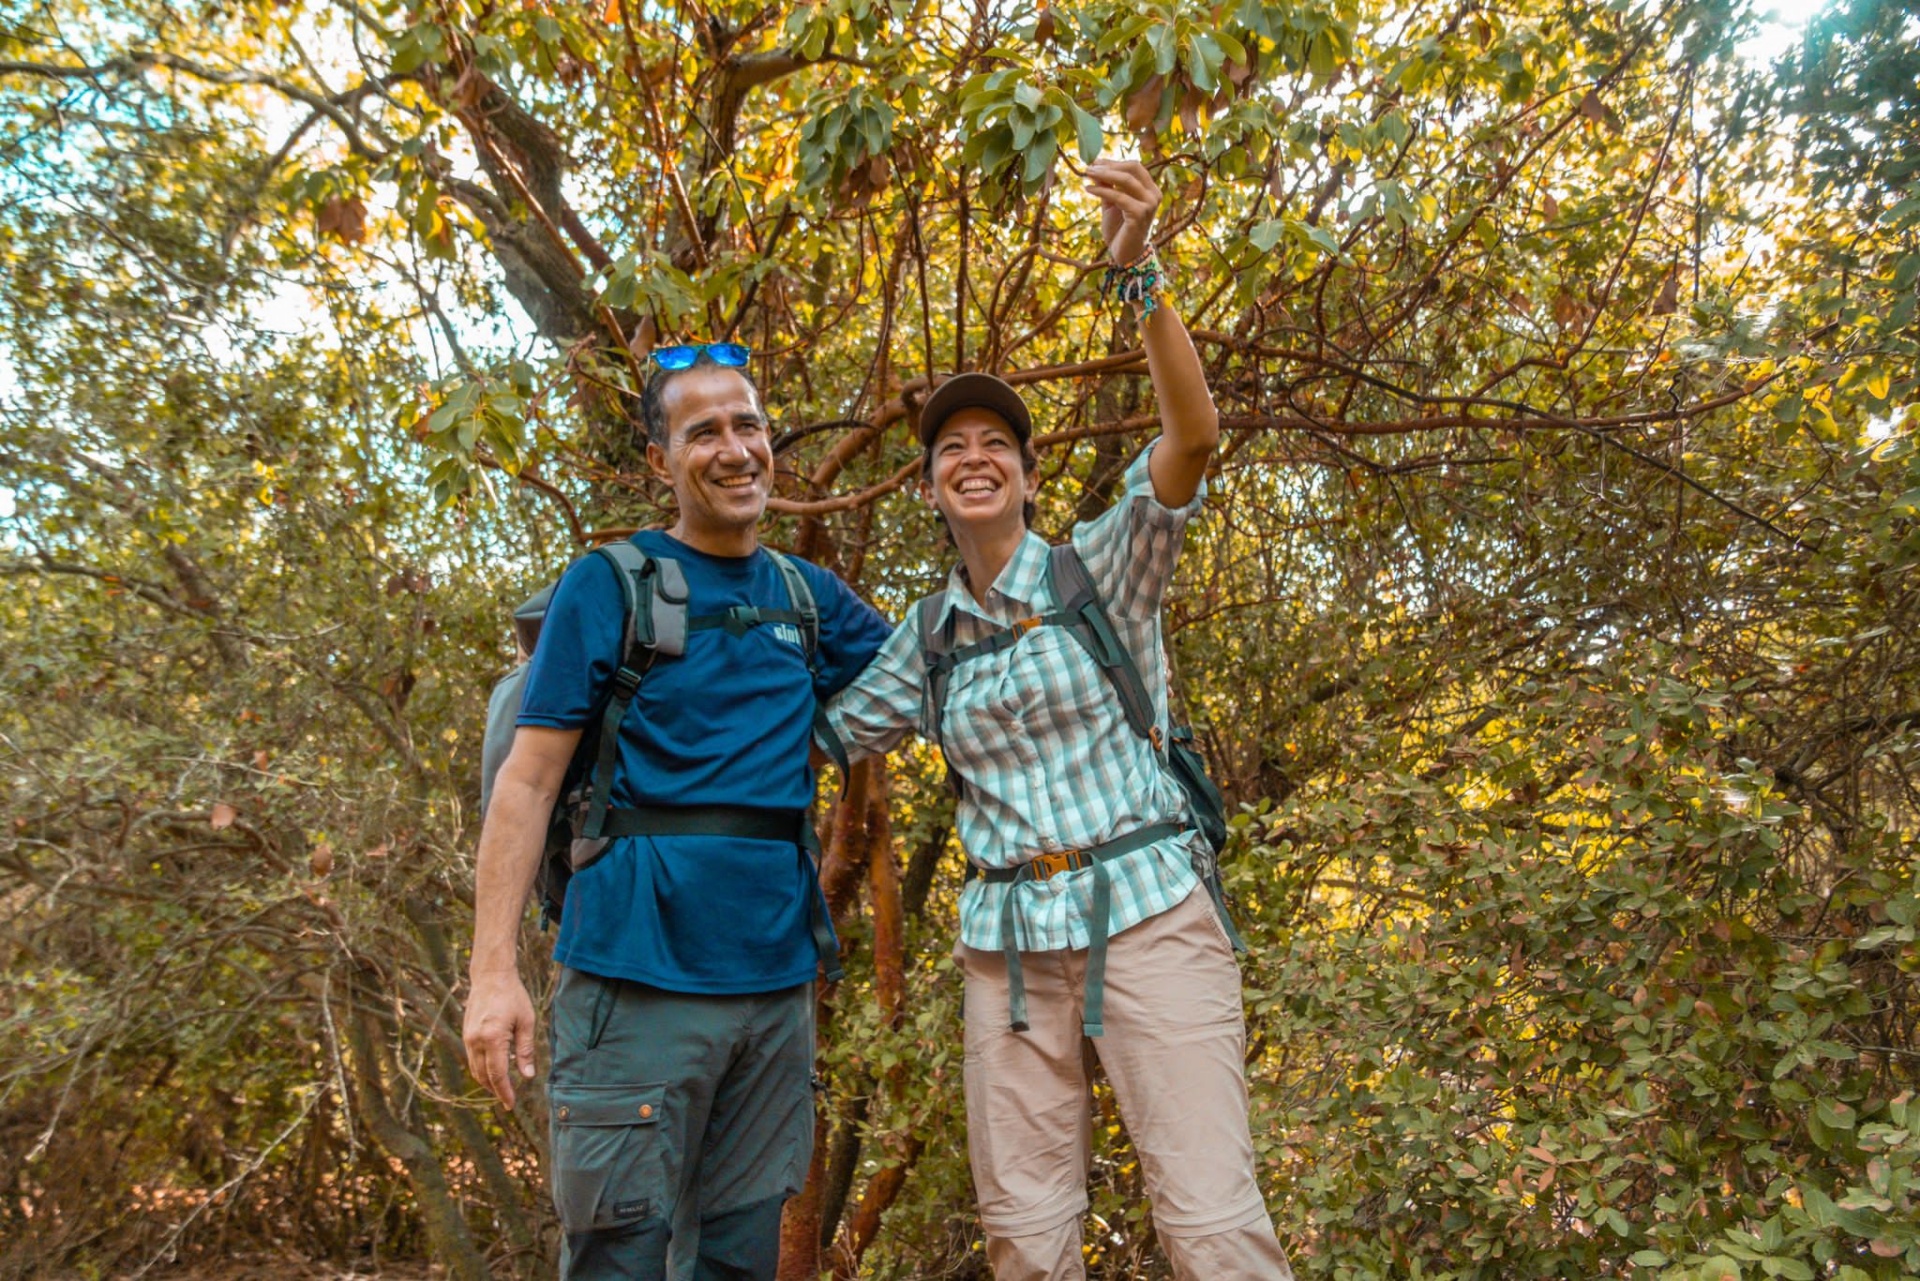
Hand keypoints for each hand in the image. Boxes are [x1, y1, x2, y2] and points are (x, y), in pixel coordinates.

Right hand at [464, 969, 537, 1108]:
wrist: (491, 976)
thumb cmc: (513, 996)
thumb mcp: (527, 1022)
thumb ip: (526, 1050)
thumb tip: (527, 1076)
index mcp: (492, 1038)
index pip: (497, 1074)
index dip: (504, 1092)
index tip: (511, 1104)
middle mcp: (476, 1040)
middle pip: (483, 1076)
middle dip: (495, 1090)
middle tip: (508, 1101)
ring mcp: (468, 1037)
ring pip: (475, 1069)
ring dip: (487, 1082)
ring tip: (501, 1089)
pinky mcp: (466, 1034)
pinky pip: (472, 1059)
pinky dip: (481, 1069)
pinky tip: (493, 1071)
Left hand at [1087, 159, 1160, 265]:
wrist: (1124, 254)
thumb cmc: (1119, 228)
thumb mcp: (1111, 202)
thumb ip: (1107, 185)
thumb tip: (1095, 166)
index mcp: (1150, 189)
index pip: (1134, 166)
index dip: (1113, 162)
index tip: (1094, 162)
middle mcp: (1153, 194)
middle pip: (1132, 168)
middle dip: (1109, 166)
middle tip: (1089, 167)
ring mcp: (1149, 204)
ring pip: (1126, 180)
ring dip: (1104, 175)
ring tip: (1087, 174)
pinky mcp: (1140, 214)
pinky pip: (1119, 196)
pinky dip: (1102, 191)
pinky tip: (1088, 189)